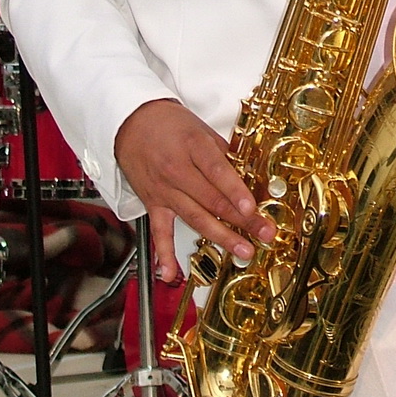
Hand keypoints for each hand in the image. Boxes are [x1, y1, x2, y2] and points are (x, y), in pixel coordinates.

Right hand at [114, 99, 275, 280]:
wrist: (132, 123)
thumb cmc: (170, 123)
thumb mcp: (202, 129)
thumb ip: (224, 154)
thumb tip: (248, 176)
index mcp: (193, 146)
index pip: (218, 172)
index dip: (236, 192)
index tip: (252, 208)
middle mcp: (177, 170)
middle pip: (212, 200)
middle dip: (241, 220)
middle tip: (264, 233)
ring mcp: (164, 190)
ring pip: (195, 218)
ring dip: (221, 237)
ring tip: (243, 251)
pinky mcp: (153, 204)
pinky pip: (159, 232)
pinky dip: (164, 254)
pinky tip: (170, 273)